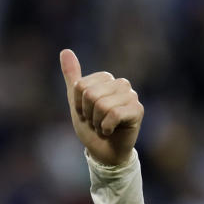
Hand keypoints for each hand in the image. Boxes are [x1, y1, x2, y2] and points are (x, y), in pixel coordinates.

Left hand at [59, 49, 142, 165]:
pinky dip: (106, 128)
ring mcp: (131, 96)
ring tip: (103, 127)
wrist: (104, 152)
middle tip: (96, 122)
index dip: (79, 105)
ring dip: (97, 122)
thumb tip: (65, 51)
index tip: (86, 114)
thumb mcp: (76, 102)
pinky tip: (111, 131)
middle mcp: (121, 83)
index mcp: (106, 79)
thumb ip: (72, 77)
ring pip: (102, 105)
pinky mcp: (138, 110)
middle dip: (88, 114)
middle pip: (91, 94)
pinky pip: (114, 114)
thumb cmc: (92, 127)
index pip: (81, 86)